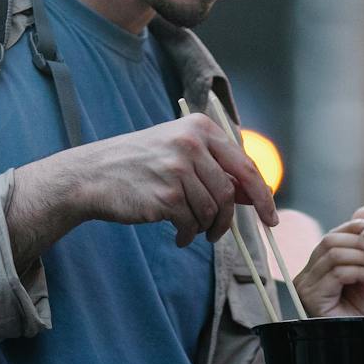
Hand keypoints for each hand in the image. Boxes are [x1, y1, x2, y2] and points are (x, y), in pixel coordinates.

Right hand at [30, 114, 277, 247]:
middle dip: (229, 220)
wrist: (92, 175)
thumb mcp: (177, 151)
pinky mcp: (165, 195)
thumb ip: (214, 168)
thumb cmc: (137, 165)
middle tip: (219, 235)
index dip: (263, 195)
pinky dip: (189, 235)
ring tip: (190, 231)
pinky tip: (178, 235)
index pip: (245, 165)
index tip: (270, 217)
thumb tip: (252, 195)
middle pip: (229, 192)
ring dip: (205, 229)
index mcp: (199, 128)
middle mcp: (190, 144)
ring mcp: (177, 169)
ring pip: (211, 211)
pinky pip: (191, 224)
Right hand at [294, 208, 363, 316]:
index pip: (331, 237)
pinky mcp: (312, 297)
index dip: (352, 226)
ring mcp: (306, 286)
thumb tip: (363, 210)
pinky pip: (338, 272)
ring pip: (335, 255)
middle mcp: (306, 274)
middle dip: (361, 243)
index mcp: (317, 267)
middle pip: (330, 241)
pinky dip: (362, 271)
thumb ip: (363, 244)